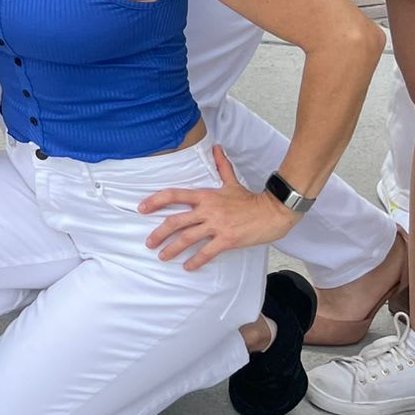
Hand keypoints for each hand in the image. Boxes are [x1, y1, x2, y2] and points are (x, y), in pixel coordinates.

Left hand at [140, 145, 298, 269]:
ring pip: (188, 238)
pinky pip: (207, 252)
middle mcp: (207, 210)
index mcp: (205, 196)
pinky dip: (196, 261)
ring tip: (163, 256)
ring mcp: (217, 225)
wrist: (272, 211)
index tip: (142, 208)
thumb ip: (221, 166)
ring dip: (173, 249)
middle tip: (149, 243)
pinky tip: (188, 267)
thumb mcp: (232, 181)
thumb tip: (217, 147)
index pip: (174, 195)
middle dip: (159, 233)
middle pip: (175, 221)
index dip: (155, 201)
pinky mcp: (227, 240)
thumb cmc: (250, 199)